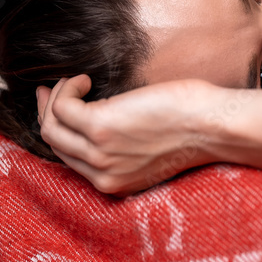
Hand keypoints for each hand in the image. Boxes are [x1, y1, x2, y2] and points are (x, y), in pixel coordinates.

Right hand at [35, 75, 261, 195]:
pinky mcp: (100, 127)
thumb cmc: (194, 128)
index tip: (57, 108)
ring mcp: (100, 152)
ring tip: (76, 82)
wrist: (213, 127)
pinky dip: (68, 88)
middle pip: (55, 144)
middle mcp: (103, 174)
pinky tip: (85, 79)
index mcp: (115, 182)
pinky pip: (64, 107)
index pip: (71, 160)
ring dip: (56, 98)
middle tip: (52, 89)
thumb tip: (105, 118)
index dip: (60, 131)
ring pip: (51, 127)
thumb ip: (126, 145)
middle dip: (47, 113)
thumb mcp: (153, 148)